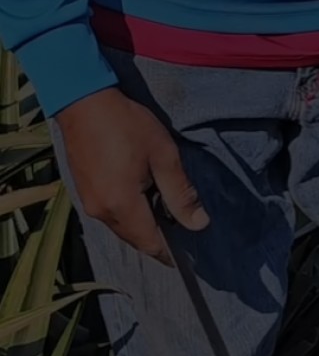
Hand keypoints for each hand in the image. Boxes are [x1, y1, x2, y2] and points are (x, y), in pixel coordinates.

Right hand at [58, 88, 207, 265]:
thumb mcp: (164, 156)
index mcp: (122, 205)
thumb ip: (181, 194)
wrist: (82, 100)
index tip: (190, 255)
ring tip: (167, 213)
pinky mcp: (83, 190)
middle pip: (135, 239)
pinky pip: (110, 215)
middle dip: (159, 240)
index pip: (150, 244)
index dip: (171, 253)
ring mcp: (88, 202)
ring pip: (122, 228)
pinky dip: (129, 215)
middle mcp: (101, 211)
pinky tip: (144, 201)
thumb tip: (199, 224)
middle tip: (183, 230)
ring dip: (143, 226)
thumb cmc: (127, 125)